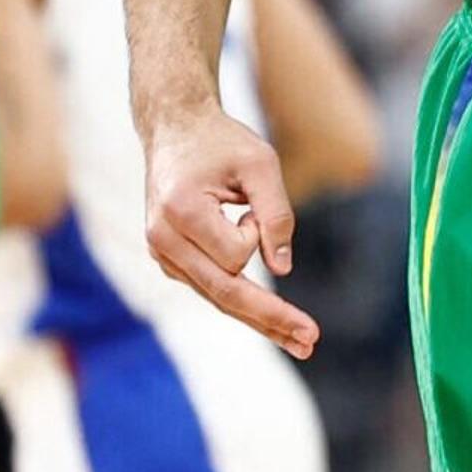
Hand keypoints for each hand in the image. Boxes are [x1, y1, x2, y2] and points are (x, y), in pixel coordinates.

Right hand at [143, 101, 315, 357]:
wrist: (175, 130)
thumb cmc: (221, 142)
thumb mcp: (260, 164)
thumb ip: (276, 214)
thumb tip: (282, 270)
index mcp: (180, 212)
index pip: (234, 254)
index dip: (257, 234)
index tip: (251, 208)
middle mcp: (163, 240)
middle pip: (224, 292)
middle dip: (269, 319)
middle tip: (310, 341)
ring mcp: (161, 253)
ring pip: (218, 297)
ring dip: (259, 318)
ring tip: (301, 341)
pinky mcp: (169, 259)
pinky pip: (212, 287)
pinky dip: (242, 300)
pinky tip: (272, 318)